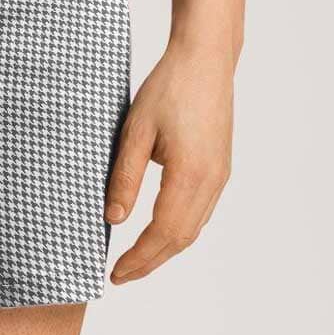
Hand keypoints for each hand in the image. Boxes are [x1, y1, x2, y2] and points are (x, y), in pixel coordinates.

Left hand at [105, 42, 232, 283]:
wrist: (205, 59)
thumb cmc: (169, 87)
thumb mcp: (136, 131)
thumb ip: (125, 177)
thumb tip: (112, 219)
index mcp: (190, 174)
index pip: (163, 233)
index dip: (138, 258)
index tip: (114, 273)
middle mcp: (212, 181)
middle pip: (181, 238)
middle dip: (150, 261)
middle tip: (119, 275)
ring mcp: (220, 175)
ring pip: (194, 227)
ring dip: (165, 248)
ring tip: (135, 259)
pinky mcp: (220, 166)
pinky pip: (201, 210)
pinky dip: (179, 229)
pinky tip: (160, 230)